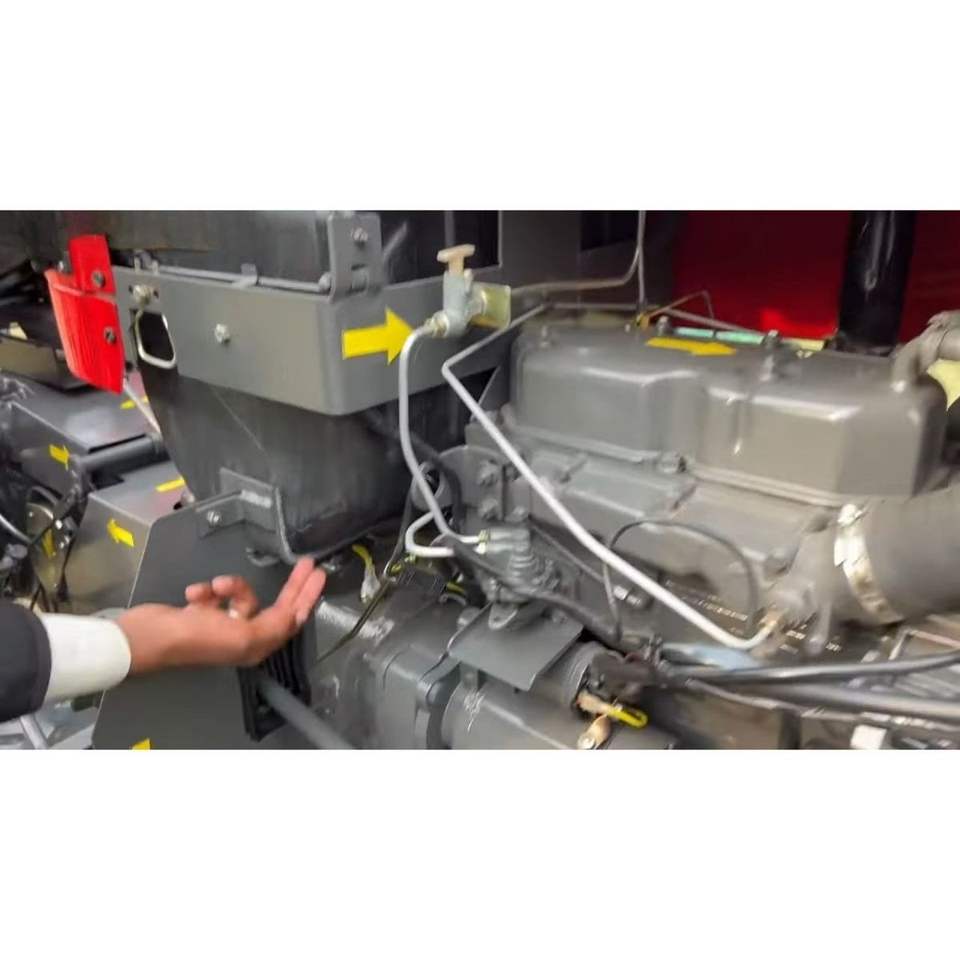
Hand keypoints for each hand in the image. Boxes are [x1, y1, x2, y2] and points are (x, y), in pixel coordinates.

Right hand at [118, 557, 326, 673]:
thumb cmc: (196, 638)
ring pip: (241, 594)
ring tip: (214, 587)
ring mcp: (222, 624)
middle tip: (307, 563)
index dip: (307, 598)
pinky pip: (215, 593)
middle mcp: (243, 636)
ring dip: (230, 586)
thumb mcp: (242, 636)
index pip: (291, 619)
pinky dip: (206, 590)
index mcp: (256, 646)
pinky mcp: (202, 612)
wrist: (149, 637)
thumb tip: (296, 617)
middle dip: (291, 585)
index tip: (318, 575)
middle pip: (276, 606)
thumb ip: (274, 626)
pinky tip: (193, 594)